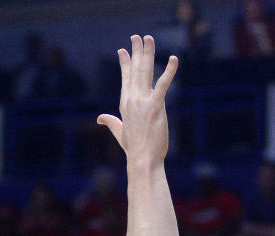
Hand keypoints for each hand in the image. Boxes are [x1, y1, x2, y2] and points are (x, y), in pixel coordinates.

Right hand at [97, 35, 177, 164]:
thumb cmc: (134, 149)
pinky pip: (163, 84)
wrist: (142, 159)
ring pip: (146, 71)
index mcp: (125, 103)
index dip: (125, 63)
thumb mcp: (120, 133)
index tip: (123, 51)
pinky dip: (169, 71)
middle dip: (136, 52)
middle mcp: (132, 99)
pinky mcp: (155, 106)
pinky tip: (174, 59)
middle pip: (135, 70)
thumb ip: (111, 122)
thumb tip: (100, 118)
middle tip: (137, 37)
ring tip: (148, 39)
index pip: (125, 78)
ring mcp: (143, 101)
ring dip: (147, 53)